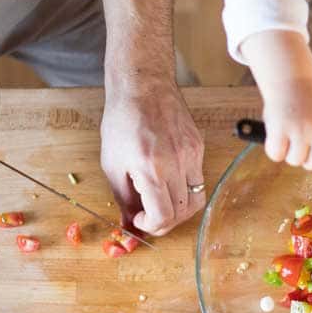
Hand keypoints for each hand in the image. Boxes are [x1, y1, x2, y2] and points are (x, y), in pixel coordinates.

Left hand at [99, 83, 204, 235]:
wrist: (143, 86)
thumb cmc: (122, 121)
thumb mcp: (113, 164)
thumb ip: (123, 199)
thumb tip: (129, 226)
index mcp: (151, 169)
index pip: (163, 216)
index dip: (151, 226)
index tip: (141, 220)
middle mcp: (177, 164)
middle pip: (182, 213)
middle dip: (165, 222)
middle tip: (150, 217)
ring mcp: (192, 155)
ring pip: (196, 200)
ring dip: (179, 210)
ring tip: (162, 203)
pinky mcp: (199, 147)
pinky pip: (198, 180)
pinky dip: (184, 189)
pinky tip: (168, 181)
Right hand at [258, 76, 311, 171]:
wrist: (289, 77)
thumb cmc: (306, 98)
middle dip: (305, 161)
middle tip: (298, 149)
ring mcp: (299, 130)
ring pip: (295, 161)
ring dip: (288, 153)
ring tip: (286, 136)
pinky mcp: (280, 128)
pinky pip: (276, 154)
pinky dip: (273, 150)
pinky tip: (275, 136)